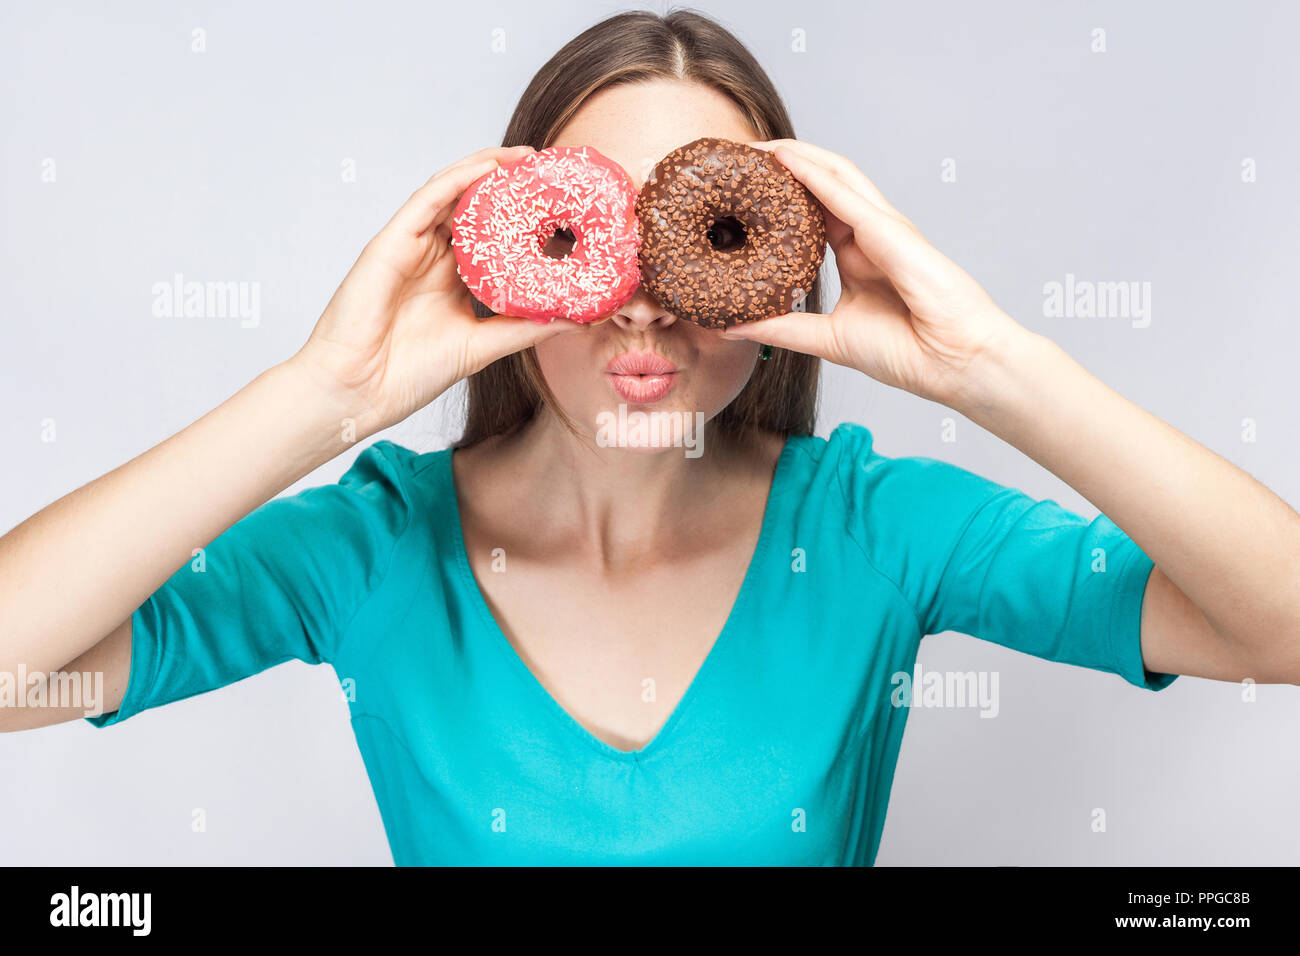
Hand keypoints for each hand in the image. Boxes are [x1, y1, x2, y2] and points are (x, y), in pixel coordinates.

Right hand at [291, 146, 586, 436]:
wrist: (358, 391)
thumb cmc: (409, 374)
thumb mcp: (482, 346)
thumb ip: (525, 329)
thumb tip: (577, 319)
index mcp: (451, 280)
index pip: (491, 237)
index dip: (523, 219)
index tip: (563, 209)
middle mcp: (432, 257)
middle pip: (474, 207)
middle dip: (511, 185)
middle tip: (551, 171)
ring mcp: (411, 246)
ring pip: (453, 192)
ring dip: (488, 169)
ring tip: (526, 158)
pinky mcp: (391, 241)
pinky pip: (429, 198)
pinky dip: (459, 179)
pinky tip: (489, 167)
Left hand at [721, 139, 1026, 406]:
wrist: (954, 366)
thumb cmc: (908, 353)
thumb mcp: (828, 338)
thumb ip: (783, 328)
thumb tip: (731, 325)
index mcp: (858, 254)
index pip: (813, 209)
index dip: (779, 193)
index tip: (739, 188)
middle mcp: (871, 234)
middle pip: (823, 181)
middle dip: (782, 163)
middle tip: (738, 157)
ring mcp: (885, 228)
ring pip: (835, 174)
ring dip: (795, 156)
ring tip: (755, 146)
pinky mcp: (892, 232)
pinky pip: (847, 195)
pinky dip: (814, 174)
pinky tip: (785, 160)